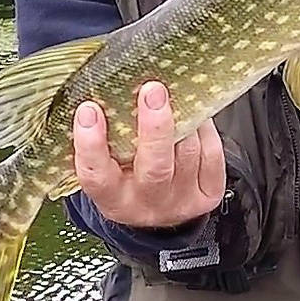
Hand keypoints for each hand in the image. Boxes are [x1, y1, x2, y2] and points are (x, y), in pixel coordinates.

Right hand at [72, 81, 225, 229]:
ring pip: (187, 153)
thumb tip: (108, 89)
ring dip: (182, 118)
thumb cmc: (126, 175)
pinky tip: (193, 113)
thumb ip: (106, 139)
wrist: (159, 211)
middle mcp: (147, 203)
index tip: (89, 109)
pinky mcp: (208, 194)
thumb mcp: (108, 165)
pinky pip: (210, 153)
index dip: (91, 144)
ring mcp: (181, 201)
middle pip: (155, 168)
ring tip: (173, 94)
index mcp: (112, 198)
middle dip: (155, 127)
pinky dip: (203, 128)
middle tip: (152, 90)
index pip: (96, 175)